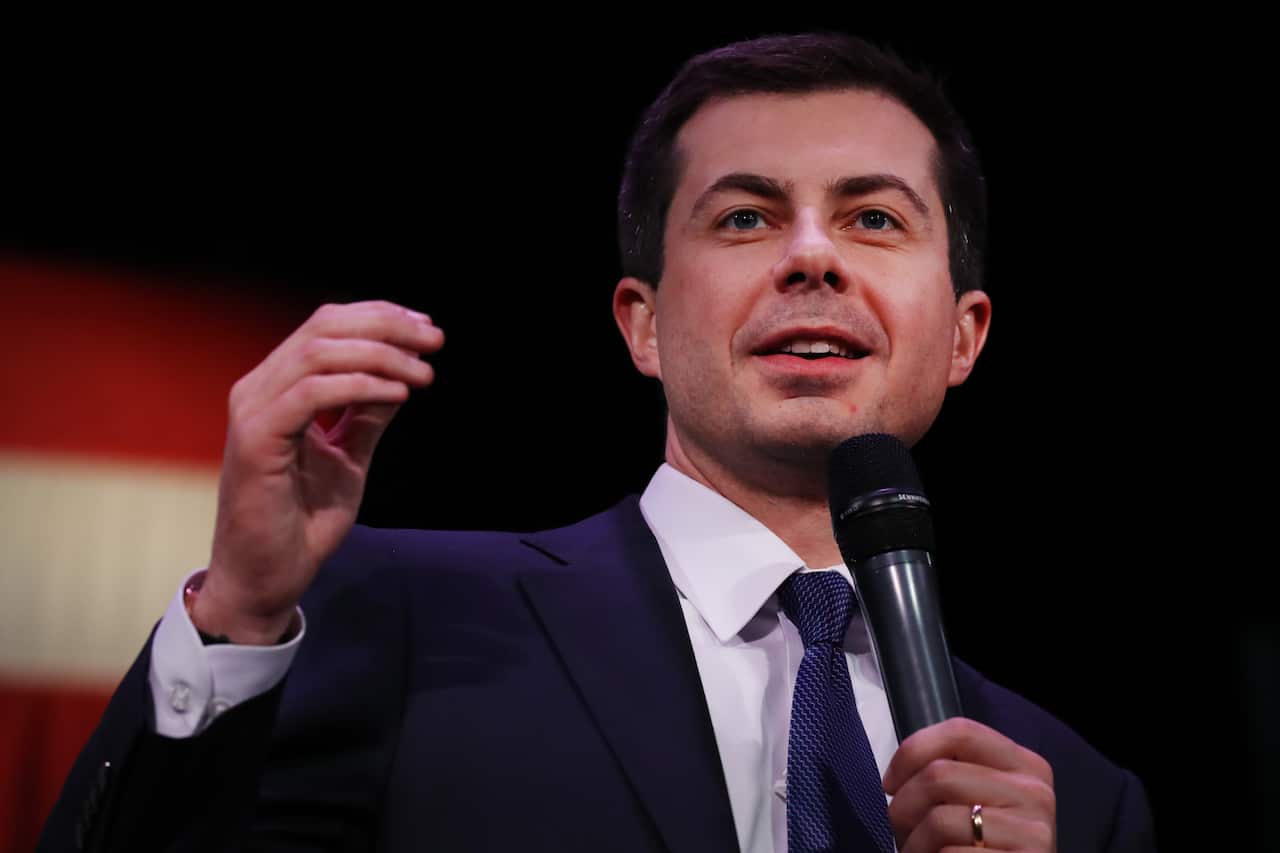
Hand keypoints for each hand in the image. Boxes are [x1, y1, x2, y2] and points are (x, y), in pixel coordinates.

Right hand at [192, 301, 443, 643]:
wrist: (267, 578)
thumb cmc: (301, 521)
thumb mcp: (349, 457)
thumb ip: (368, 414)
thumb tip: (404, 374)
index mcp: (278, 387)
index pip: (326, 327)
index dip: (379, 317)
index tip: (426, 328)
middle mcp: (259, 389)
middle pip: (324, 327)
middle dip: (387, 325)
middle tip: (435, 339)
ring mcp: (254, 411)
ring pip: (319, 352)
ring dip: (382, 355)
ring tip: (423, 372)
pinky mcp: (257, 440)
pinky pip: (312, 392)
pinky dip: (360, 386)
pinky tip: (398, 394)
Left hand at [883, 717, 1055, 851]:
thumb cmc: (986, 846)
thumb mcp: (978, 800)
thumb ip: (952, 775)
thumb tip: (895, 778)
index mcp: (1023, 765)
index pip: (960, 732)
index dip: (912, 752)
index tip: (891, 782)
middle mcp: (1034, 792)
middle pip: (940, 775)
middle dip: (904, 806)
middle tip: (900, 828)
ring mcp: (1032, 831)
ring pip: (939, 821)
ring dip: (914, 842)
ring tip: (916, 851)